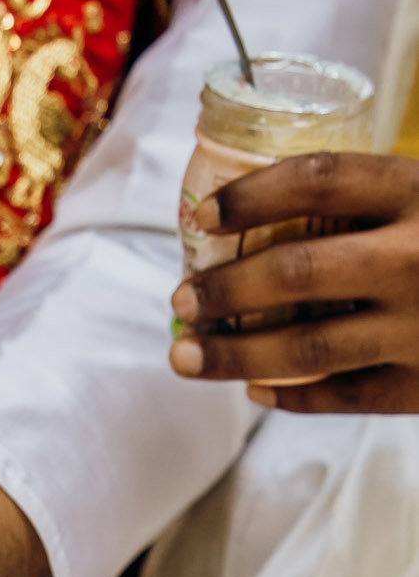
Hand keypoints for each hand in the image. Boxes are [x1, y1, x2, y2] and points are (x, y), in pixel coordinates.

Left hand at [171, 152, 418, 411]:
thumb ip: (382, 195)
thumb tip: (277, 203)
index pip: (316, 180)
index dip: (249, 196)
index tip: (204, 216)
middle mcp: (417, 256)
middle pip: (292, 272)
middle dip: (222, 289)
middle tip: (181, 297)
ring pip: (301, 347)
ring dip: (232, 354)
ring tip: (187, 355)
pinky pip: (340, 396)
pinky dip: (290, 395)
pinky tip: (257, 389)